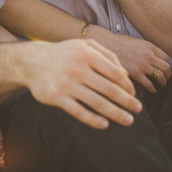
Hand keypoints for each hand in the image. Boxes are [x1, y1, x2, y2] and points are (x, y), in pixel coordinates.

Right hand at [16, 39, 141, 129]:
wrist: (33, 61)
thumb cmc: (65, 53)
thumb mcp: (85, 46)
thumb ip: (108, 55)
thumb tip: (127, 75)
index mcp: (87, 54)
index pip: (114, 73)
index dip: (127, 85)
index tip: (134, 94)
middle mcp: (78, 68)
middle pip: (109, 89)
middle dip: (127, 101)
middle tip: (138, 110)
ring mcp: (67, 84)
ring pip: (97, 102)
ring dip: (116, 113)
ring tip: (128, 120)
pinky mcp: (57, 97)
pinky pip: (79, 112)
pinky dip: (94, 120)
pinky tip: (105, 125)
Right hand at [87, 26, 171, 93]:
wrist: (106, 45)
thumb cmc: (119, 43)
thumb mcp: (137, 42)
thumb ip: (147, 49)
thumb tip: (154, 58)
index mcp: (149, 46)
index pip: (166, 57)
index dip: (167, 65)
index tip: (166, 70)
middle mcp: (148, 55)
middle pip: (166, 68)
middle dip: (168, 75)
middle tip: (167, 79)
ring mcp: (142, 65)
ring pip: (160, 76)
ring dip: (163, 82)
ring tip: (161, 85)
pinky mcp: (135, 74)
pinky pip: (149, 84)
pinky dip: (153, 89)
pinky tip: (152, 90)